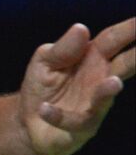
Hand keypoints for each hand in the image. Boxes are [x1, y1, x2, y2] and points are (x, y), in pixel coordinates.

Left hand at [18, 18, 134, 154]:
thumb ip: (63, 48)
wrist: (28, 123)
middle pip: (125, 65)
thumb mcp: (45, 61)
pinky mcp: (80, 127)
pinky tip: (45, 109)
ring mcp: (93, 104)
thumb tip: (81, 28)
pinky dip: (59, 115)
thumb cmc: (42, 87)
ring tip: (114, 83)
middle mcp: (100, 80)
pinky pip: (73, 121)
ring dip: (108, 91)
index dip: (130, 29)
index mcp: (92, 58)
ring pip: (105, 97)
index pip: (113, 39)